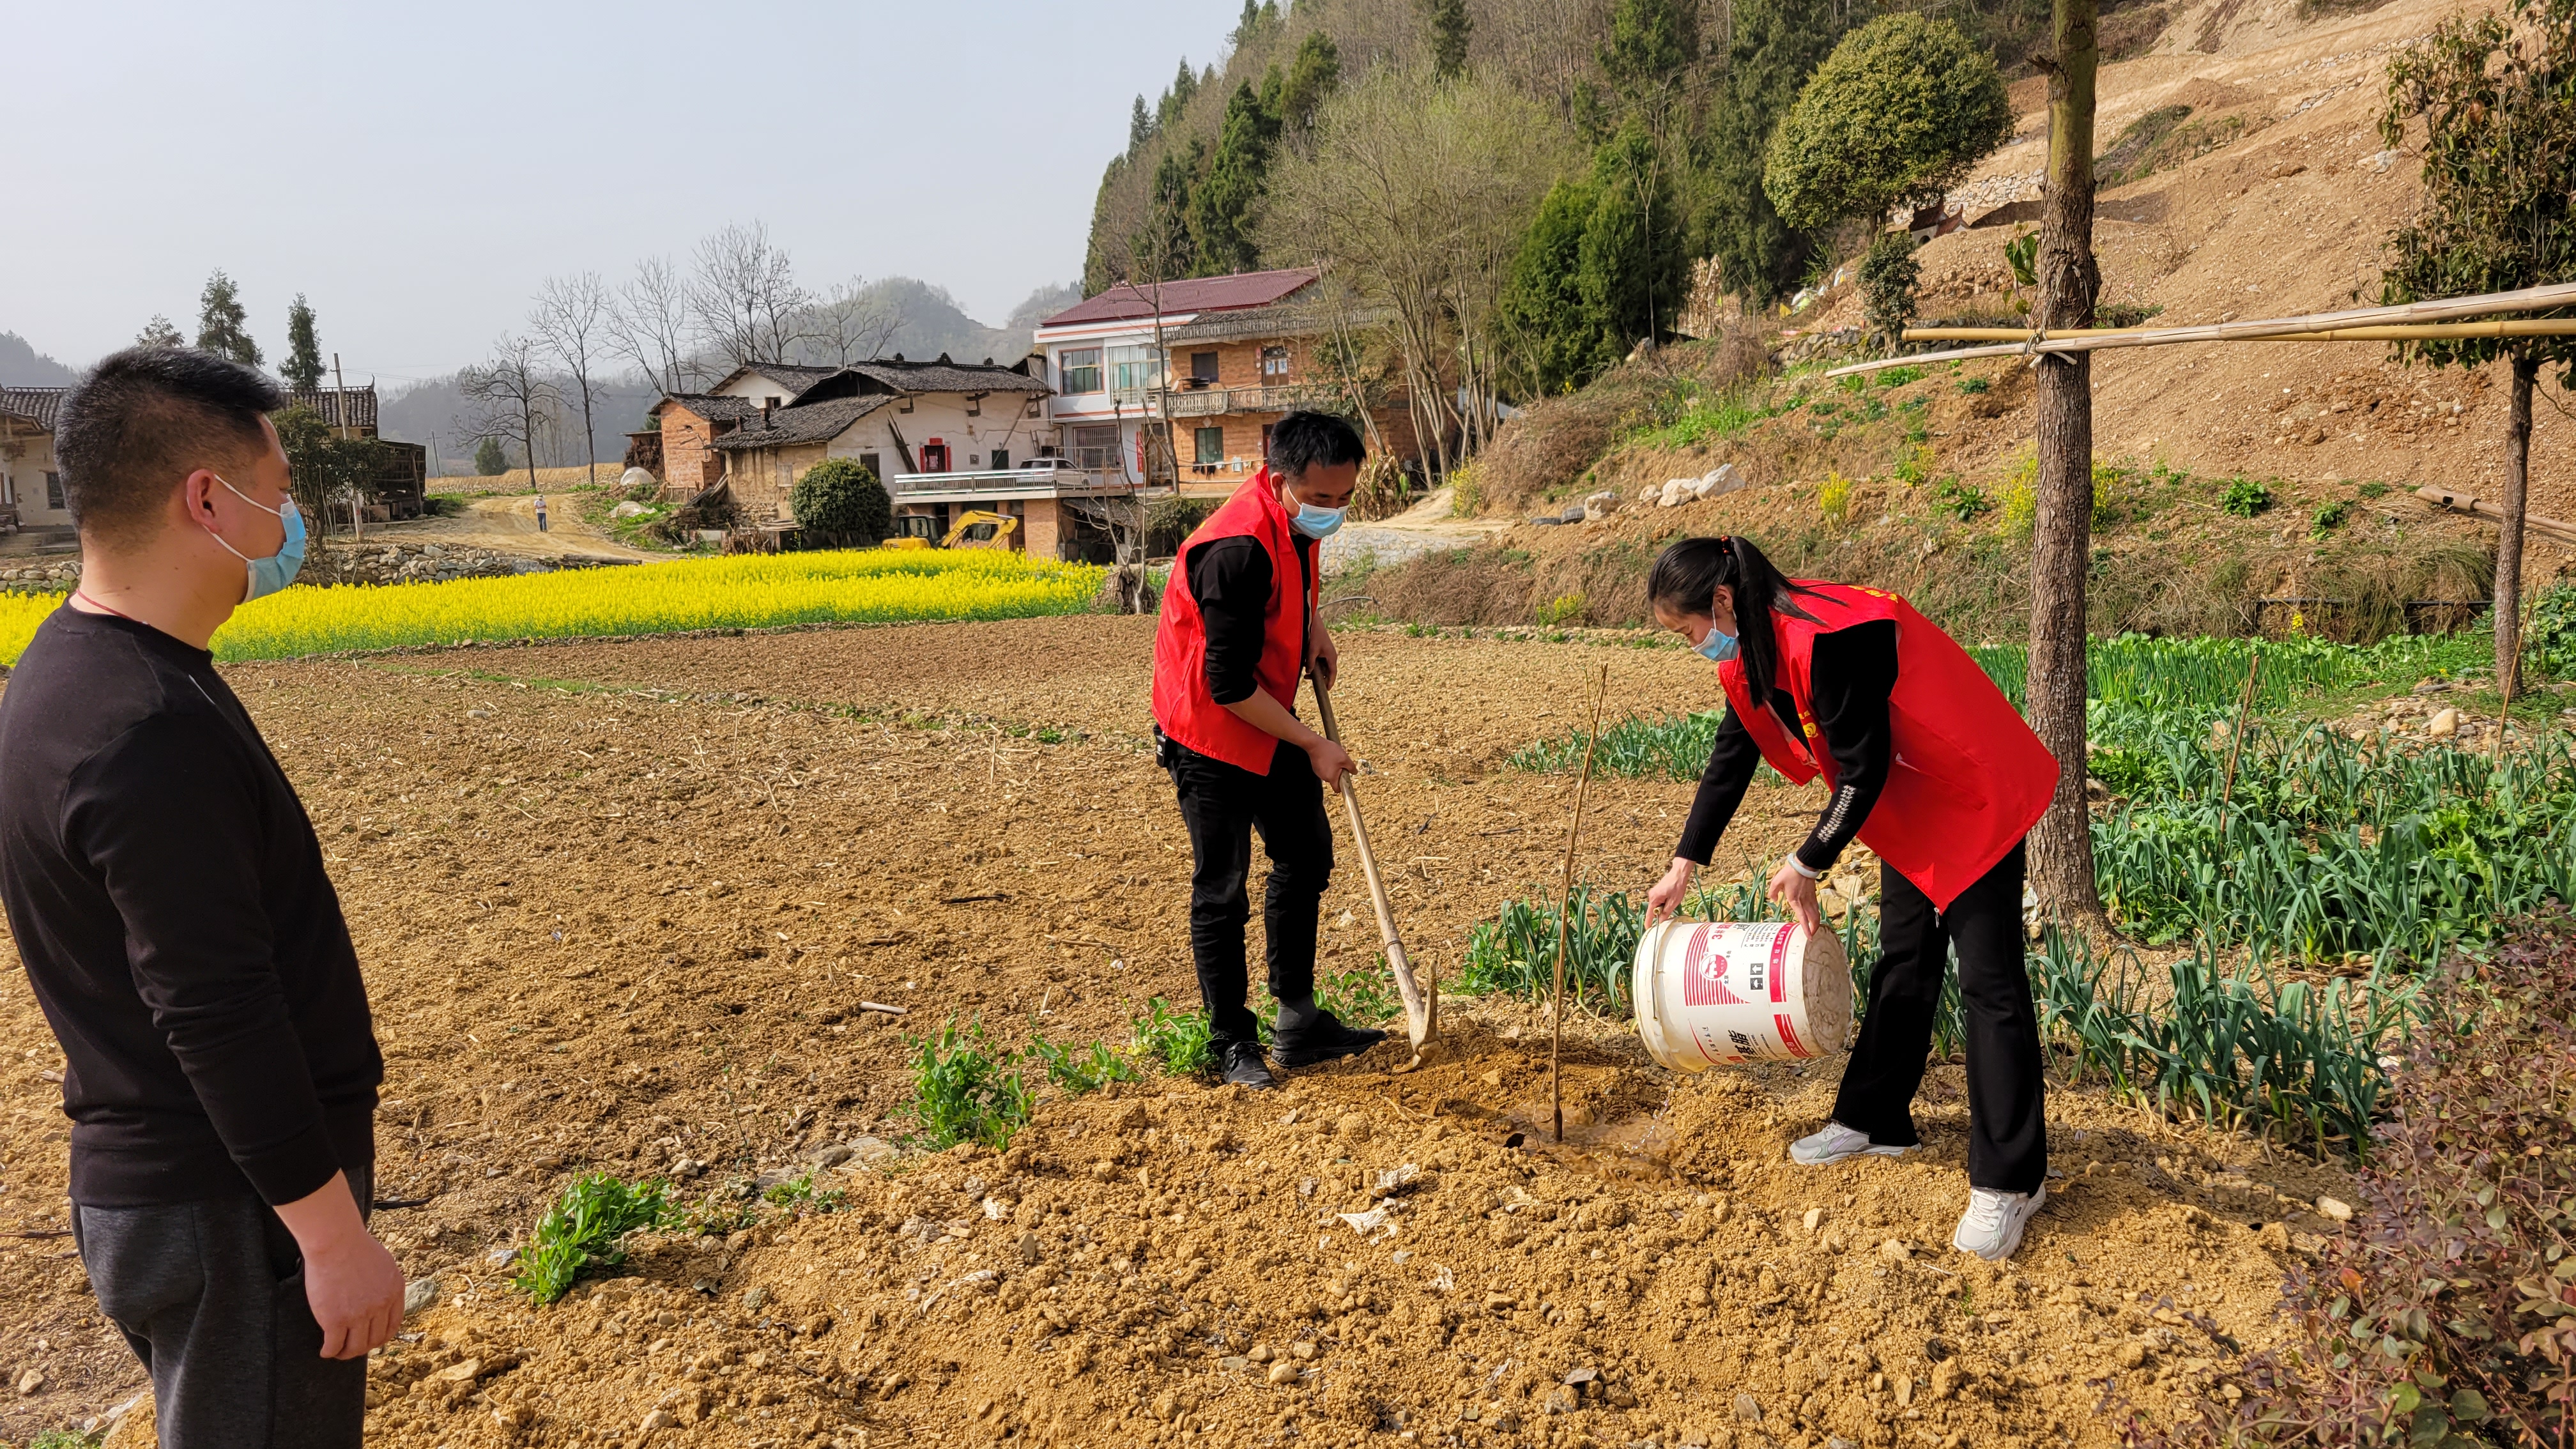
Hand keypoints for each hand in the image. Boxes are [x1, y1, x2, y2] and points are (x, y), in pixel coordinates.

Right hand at [274, 1171, 404, 1358]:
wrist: (336, 1241)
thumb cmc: (354, 1246)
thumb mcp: (383, 1264)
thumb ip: (385, 1283)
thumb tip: (382, 1296)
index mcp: (395, 1291)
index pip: (392, 1325)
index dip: (381, 1336)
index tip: (371, 1339)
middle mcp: (381, 1306)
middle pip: (375, 1339)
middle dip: (363, 1347)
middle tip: (351, 1348)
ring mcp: (359, 1315)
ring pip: (356, 1347)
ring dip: (346, 1353)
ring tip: (338, 1352)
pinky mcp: (336, 1320)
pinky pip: (334, 1346)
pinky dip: (329, 1352)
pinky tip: (325, 1351)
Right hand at [1305, 737, 1354, 784]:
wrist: (1315, 744)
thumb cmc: (1330, 752)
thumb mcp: (1345, 759)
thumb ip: (1351, 767)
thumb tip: (1355, 772)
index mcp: (1331, 778)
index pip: (1337, 789)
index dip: (1342, 786)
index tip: (1345, 780)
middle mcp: (1324, 777)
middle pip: (1334, 780)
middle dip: (1338, 773)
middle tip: (1340, 763)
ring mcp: (1318, 773)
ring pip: (1329, 774)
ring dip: (1333, 768)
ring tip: (1334, 758)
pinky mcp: (1316, 767)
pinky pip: (1324, 769)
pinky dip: (1327, 765)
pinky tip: (1328, 757)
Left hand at [1309, 632, 1339, 692]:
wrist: (1314, 624)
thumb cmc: (1315, 636)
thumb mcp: (1311, 651)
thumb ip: (1310, 663)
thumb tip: (1309, 672)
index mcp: (1331, 657)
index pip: (1332, 673)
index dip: (1330, 682)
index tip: (1327, 689)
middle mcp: (1331, 656)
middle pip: (1327, 671)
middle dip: (1319, 676)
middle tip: (1308, 679)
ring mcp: (1327, 654)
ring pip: (1322, 666)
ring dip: (1315, 670)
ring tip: (1305, 672)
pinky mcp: (1323, 651)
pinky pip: (1319, 661)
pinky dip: (1314, 664)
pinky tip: (1306, 664)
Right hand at [1644, 857, 1695, 926]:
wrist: (1679, 873)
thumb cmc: (1677, 886)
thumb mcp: (1673, 902)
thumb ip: (1665, 912)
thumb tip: (1660, 921)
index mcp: (1654, 899)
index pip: (1649, 914)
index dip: (1649, 922)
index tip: (1648, 929)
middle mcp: (1651, 896)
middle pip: (1654, 909)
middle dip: (1661, 912)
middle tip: (1672, 907)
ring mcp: (1654, 893)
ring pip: (1657, 905)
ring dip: (1664, 906)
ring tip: (1673, 899)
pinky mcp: (1657, 891)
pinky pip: (1659, 900)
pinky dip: (1665, 902)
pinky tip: (1671, 897)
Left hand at [1769, 858, 1824, 934]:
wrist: (1804, 865)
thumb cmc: (1790, 873)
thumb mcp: (1776, 882)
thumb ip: (1773, 892)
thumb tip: (1773, 899)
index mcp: (1795, 900)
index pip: (1803, 918)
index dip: (1806, 928)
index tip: (1808, 937)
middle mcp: (1805, 902)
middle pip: (1814, 919)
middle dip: (1814, 929)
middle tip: (1811, 936)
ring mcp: (1810, 898)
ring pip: (1817, 914)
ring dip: (1816, 923)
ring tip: (1813, 929)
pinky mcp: (1813, 895)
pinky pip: (1816, 908)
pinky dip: (1816, 915)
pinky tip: (1813, 917)